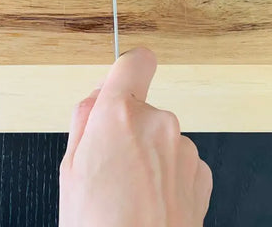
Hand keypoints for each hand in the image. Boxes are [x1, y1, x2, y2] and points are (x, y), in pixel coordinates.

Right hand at [59, 48, 211, 226]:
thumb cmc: (98, 226)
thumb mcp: (70, 169)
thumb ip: (84, 120)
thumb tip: (96, 96)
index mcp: (119, 115)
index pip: (134, 62)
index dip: (128, 67)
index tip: (125, 75)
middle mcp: (158, 123)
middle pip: (141, 108)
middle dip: (127, 128)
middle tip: (111, 166)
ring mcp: (184, 149)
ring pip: (160, 136)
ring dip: (149, 154)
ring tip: (130, 192)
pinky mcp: (201, 174)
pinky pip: (179, 160)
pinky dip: (168, 174)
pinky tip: (152, 201)